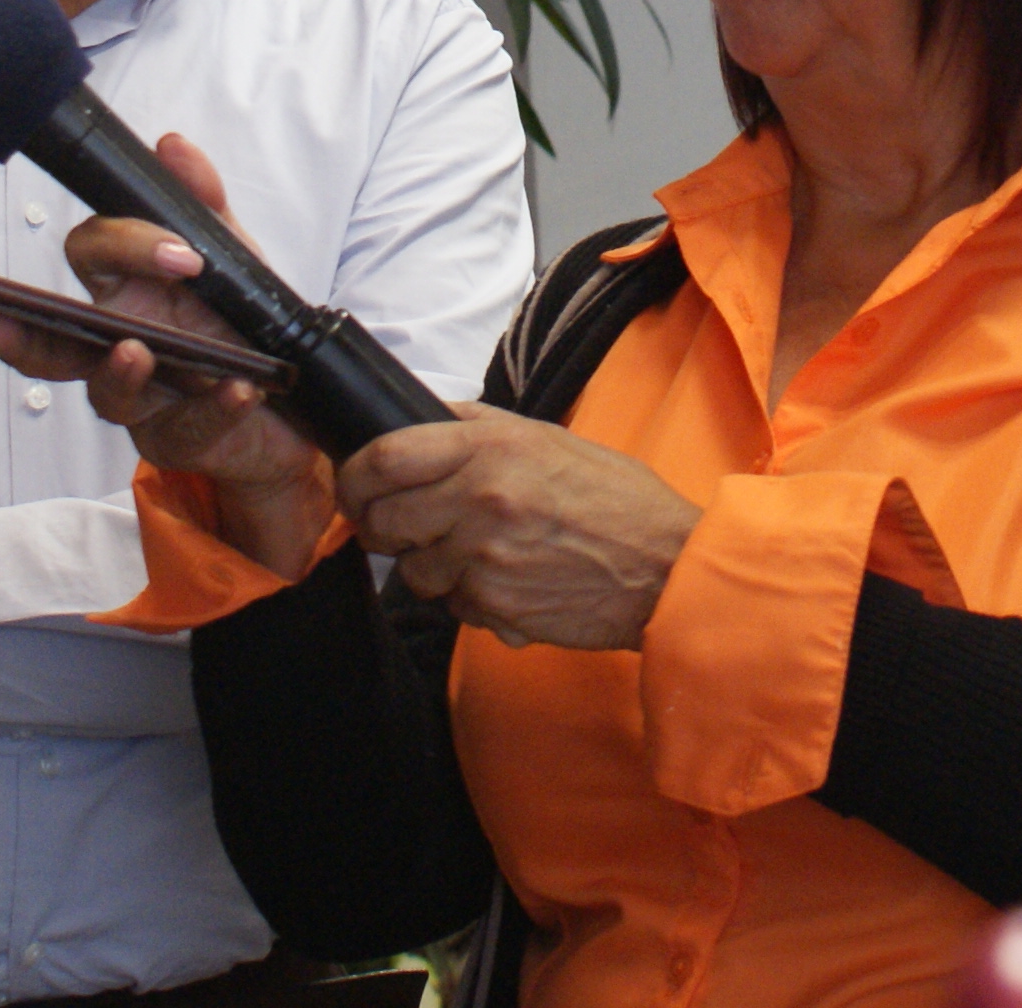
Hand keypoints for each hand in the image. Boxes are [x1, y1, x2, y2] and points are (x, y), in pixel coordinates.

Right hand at [0, 132, 328, 568]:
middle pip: (52, 339)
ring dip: (119, 372)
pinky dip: (212, 409)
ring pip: (104, 393)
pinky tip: (237, 391)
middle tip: (7, 322)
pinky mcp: (173, 440)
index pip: (91, 255)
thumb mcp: (234, 256)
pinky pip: (183, 428)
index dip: (121, 245)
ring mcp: (141, 397)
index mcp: (126, 289)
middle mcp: (119, 342)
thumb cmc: (243, 323)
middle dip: (23, 333)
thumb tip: (171, 147)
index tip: (176, 252)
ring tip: (140, 353)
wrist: (297, 400)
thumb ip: (203, 204)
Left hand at [335, 408, 702, 650]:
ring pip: (414, 569)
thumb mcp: (547, 438)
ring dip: (430, 565)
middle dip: (381, 527)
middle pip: (383, 518)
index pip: (385, 456)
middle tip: (399, 526)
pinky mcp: (494, 603)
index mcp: (491, 445)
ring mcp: (484, 554)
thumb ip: (479, 427)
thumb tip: (422, 418)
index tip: (356, 486)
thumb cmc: (616, 499)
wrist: (666, 566)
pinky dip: (468, 596)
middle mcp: (480, 497)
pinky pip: (452, 602)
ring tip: (475, 553)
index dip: (356, 475)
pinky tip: (506, 579)